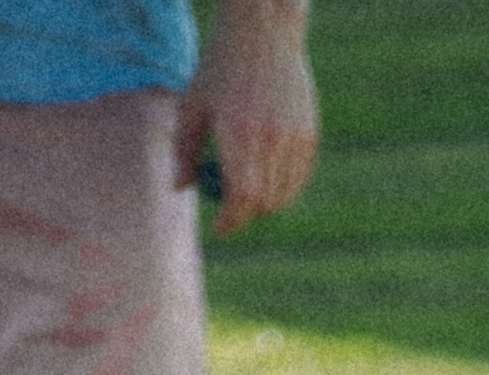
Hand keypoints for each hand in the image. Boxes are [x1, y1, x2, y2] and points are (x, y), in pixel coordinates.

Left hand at [175, 1, 319, 233]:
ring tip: (250, 194)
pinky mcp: (308, 133)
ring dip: (266, 204)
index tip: (219, 228)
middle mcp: (270, 140)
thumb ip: (185, 149)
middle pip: (263, 202)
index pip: (240, 198)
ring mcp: (293, 137)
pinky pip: (299, 177)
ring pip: (284, 195)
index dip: (230, 221)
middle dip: (246, 214)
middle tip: (232, 210)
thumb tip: (180, 188)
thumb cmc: (220, 66)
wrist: (263, 31)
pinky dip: (285, 187)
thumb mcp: (193, 104)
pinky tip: (270, 178)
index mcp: (239, 135)